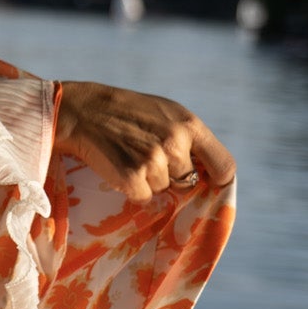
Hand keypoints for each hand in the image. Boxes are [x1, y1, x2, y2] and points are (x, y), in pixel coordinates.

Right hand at [54, 81, 235, 202]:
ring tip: (129, 156)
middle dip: (171, 175)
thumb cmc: (126, 112)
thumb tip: (205, 170)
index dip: (218, 179)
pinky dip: (132, 188)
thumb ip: (188, 136)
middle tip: (146, 156)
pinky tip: (119, 167)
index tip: (210, 183)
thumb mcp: (165, 112)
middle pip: (188, 180)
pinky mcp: (133, 178)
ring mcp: (154, 162)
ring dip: (148, 180)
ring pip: (163, 189)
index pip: (224, 165)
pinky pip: (143, 197)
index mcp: (189, 125)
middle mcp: (176, 143)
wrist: (83, 111)